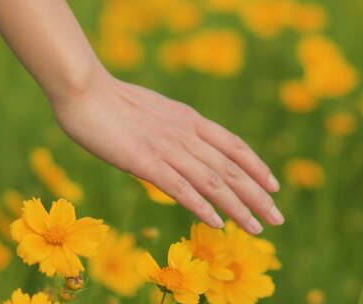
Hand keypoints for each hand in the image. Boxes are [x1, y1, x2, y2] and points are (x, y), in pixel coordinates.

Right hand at [51, 70, 283, 233]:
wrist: (85, 90)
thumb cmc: (115, 101)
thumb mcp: (157, 111)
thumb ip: (176, 128)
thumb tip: (189, 142)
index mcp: (190, 119)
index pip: (234, 146)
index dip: (257, 167)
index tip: (274, 185)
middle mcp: (186, 134)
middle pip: (231, 169)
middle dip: (258, 196)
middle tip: (277, 218)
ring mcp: (167, 148)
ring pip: (213, 182)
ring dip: (238, 208)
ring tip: (256, 228)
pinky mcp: (145, 162)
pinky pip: (180, 188)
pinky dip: (202, 206)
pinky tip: (217, 223)